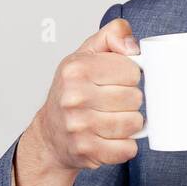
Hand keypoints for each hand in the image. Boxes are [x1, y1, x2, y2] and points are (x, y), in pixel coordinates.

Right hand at [30, 17, 145, 170]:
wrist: (51, 133)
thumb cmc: (73, 90)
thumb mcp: (87, 53)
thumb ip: (113, 35)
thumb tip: (133, 47)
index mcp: (76, 69)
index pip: (132, 71)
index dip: (130, 76)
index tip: (116, 80)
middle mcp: (74, 97)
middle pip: (135, 98)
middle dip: (131, 101)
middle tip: (114, 102)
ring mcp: (79, 126)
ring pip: (134, 124)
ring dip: (130, 123)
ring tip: (114, 118)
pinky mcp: (87, 151)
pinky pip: (128, 149)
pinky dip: (125, 145)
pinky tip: (111, 138)